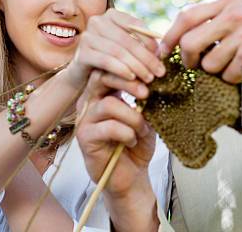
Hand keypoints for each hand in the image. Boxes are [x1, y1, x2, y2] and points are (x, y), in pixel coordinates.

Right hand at [63, 9, 164, 89]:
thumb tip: (161, 49)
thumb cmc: (113, 62)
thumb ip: (142, 45)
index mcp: (111, 15)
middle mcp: (97, 22)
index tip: (162, 55)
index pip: (136, 25)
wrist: (86, 78)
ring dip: (137, 66)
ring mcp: (87, 37)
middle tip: (160, 72)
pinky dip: (121, 70)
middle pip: (127, 40)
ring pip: (118, 51)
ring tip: (149, 78)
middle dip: (146, 57)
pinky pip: (106, 61)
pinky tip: (132, 78)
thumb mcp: (128, 50)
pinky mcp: (81, 53)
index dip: (150, 40)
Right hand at [76, 70, 155, 196]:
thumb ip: (146, 93)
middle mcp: (89, 101)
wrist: (131, 175)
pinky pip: (108, 127)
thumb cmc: (137, 141)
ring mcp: (85, 119)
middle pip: (102, 77)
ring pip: (109, 104)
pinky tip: (132, 141)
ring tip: (142, 130)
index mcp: (103, 91)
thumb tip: (157, 69)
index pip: (109, 66)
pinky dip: (127, 133)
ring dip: (133, 117)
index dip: (130, 66)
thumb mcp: (146, 113)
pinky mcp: (85, 138)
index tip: (152, 74)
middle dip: (129, 83)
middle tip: (147, 94)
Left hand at [161, 0, 241, 82]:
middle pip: (190, 42)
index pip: (186, 15)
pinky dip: (234, 78)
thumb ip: (212, 18)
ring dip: (216, 71)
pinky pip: (227, 75)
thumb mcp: (240, 12)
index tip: (163, 50)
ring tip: (233, 63)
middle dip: (187, 60)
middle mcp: (233, 13)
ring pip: (208, 64)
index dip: (170, 35)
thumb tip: (176, 36)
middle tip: (192, 66)